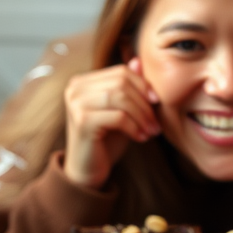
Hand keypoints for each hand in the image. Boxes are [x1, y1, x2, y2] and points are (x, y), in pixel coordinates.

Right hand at [63, 58, 160, 187]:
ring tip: (151, 131)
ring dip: (141, 116)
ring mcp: (76, 103)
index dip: (142, 85)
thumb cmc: (106, 141)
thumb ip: (127, 88)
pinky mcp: (82, 121)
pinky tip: (140, 138)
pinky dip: (134, 127)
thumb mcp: (121, 111)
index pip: (121, 72)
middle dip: (144, 103)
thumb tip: (138, 60)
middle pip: (121, 83)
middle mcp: (76, 89)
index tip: (156, 103)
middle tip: (156, 123)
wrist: (88, 171)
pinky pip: (118, 117)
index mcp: (83, 82)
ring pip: (120, 97)